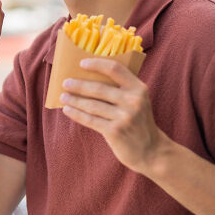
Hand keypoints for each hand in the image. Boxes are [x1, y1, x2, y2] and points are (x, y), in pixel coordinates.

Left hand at [60, 58, 170, 172]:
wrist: (151, 151)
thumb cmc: (139, 122)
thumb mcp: (138, 101)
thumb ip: (121, 89)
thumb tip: (89, 77)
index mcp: (139, 89)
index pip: (115, 69)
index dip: (97, 64)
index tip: (82, 63)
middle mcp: (133, 101)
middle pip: (99, 88)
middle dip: (79, 85)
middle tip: (65, 82)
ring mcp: (124, 117)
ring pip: (92, 105)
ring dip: (74, 100)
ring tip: (63, 96)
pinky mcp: (115, 131)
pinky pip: (90, 120)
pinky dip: (76, 114)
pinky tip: (67, 109)